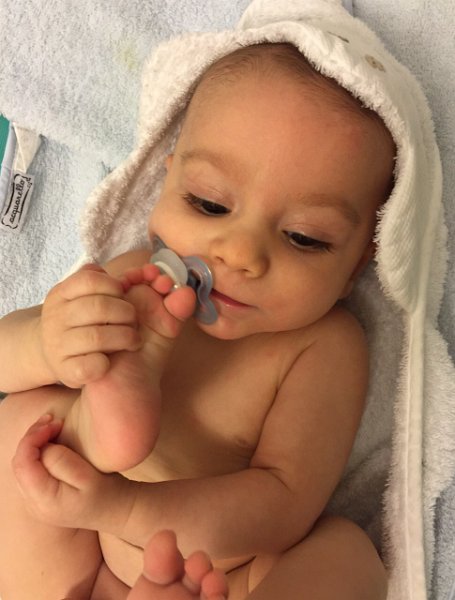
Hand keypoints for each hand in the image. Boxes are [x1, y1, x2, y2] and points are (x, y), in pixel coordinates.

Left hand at [12, 414, 132, 531]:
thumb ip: (61, 461)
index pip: (23, 463)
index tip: (54, 423)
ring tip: (52, 427)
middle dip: (32, 437)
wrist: (117, 511)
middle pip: (20, 464)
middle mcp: (34, 505)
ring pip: (23, 466)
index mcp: (44, 500)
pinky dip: (38, 452)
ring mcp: (36, 503)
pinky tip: (52, 442)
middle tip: (53, 420)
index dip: (33, 437)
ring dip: (35, 443)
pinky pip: (31, 470)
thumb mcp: (88, 476)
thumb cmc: (107, 493)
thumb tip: (43, 447)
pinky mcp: (42, 497)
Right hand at [40, 264, 141, 387]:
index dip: (114, 286)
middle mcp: (55, 318)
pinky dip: (106, 363)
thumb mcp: (82, 296)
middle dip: (126, 312)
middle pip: (99, 307)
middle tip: (135, 320)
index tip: (123, 295)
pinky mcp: (65, 370)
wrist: (54, 353)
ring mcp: (58, 345)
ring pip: (98, 337)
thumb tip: (126, 278)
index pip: (90, 280)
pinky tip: (112, 361)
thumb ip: (101, 283)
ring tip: (134, 340)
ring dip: (125, 337)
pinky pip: (91, 365)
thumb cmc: (79, 320)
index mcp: (60, 294)